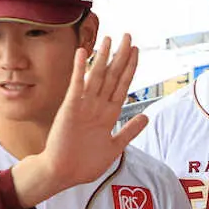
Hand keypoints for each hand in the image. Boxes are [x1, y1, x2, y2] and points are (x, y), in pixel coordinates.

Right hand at [12, 34, 146, 207]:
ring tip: (110, 38)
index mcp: (109, 115)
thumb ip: (129, 131)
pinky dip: (81, 70)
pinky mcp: (70, 109)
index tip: (136, 52)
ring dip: (104, 57)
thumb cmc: (85, 163)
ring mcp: (84, 106)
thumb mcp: (114, 147)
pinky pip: (77, 86)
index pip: (122, 86)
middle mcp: (98, 107)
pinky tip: (84, 54)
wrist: (62, 173)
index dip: (130, 68)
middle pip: (112, 76)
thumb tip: (145, 117)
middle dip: (121, 57)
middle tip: (129, 36)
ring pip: (97, 77)